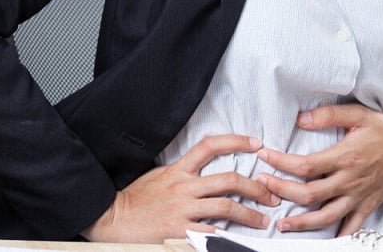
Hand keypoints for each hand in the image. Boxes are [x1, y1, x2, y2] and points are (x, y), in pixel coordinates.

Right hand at [81, 134, 278, 242]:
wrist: (111, 217)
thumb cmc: (134, 199)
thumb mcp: (158, 176)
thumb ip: (182, 173)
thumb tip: (204, 170)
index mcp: (178, 170)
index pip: (211, 146)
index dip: (236, 141)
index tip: (256, 143)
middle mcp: (184, 186)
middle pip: (229, 179)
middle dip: (256, 187)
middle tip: (271, 194)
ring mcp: (183, 209)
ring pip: (227, 206)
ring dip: (251, 214)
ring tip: (264, 220)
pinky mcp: (179, 230)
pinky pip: (211, 233)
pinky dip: (229, 237)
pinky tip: (241, 241)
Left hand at [255, 104, 382, 235]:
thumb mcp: (359, 114)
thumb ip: (329, 115)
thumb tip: (301, 119)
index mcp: (346, 157)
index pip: (306, 166)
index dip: (281, 163)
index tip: (264, 156)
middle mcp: (350, 180)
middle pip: (310, 194)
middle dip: (282, 191)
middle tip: (262, 185)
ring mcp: (358, 196)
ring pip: (326, 216)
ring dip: (302, 223)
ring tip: (282, 224)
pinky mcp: (367, 205)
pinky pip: (351, 227)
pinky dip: (337, 236)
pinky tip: (323, 239)